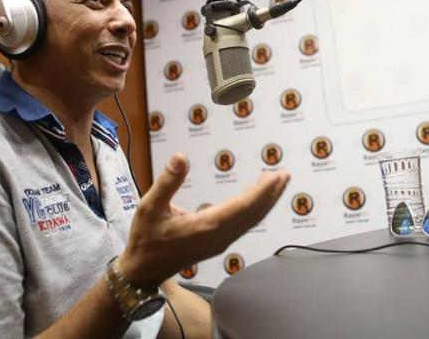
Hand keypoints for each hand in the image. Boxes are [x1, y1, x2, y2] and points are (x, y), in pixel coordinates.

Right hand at [118, 153, 289, 287]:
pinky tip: (259, 199)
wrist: (144, 270)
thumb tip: (181, 157)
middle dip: (271, 194)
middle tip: (285, 174)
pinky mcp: (219, 243)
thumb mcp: (149, 207)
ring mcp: (221, 242)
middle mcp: (219, 236)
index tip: (276, 175)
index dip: (262, 191)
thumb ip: (167, 182)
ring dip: (267, 202)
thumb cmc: (146, 238)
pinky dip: (256, 210)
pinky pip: (244, 225)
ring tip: (278, 183)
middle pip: (254, 214)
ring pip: (251, 221)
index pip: (243, 207)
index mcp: (205, 226)